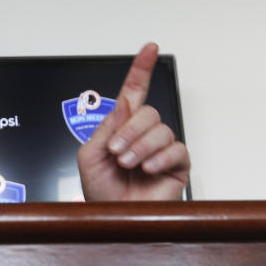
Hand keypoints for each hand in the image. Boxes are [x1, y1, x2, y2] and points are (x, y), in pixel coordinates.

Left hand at [77, 43, 190, 200]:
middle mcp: (143, 134)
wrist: (111, 216)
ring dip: (140, 146)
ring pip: (161, 129)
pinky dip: (159, 157)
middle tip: (116, 151)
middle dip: (129, 130)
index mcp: (121, 127)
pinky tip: (148, 168)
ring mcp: (161, 149)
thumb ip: (105, 127)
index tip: (149, 48)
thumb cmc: (99, 190)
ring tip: (128, 164)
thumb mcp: (89, 155)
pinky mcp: (176, 165)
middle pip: (148, 111)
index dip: (142, 69)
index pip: (134, 92)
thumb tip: (124, 101)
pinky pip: (177, 149)